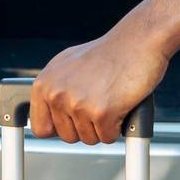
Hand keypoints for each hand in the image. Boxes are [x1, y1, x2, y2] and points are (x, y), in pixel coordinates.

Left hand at [31, 33, 166, 144]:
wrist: (139, 41)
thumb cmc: (110, 52)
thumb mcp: (69, 64)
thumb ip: (56, 88)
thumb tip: (49, 111)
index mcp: (45, 83)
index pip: (41, 128)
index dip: (60, 128)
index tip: (72, 122)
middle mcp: (57, 94)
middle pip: (67, 137)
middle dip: (86, 126)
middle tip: (99, 102)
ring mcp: (77, 104)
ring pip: (88, 139)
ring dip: (103, 126)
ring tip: (110, 99)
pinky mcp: (101, 112)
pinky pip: (107, 138)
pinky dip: (118, 127)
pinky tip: (120, 105)